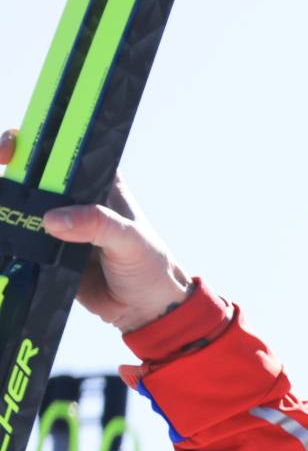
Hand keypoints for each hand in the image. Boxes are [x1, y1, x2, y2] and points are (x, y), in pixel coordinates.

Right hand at [1, 128, 193, 332]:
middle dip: (10, 169)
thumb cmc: (149, 267)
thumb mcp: (131, 241)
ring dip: (4, 202)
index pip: (63, 150)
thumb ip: (98, 225)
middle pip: (32, 172)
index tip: (12, 149)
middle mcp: (74, 198)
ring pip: (20, 203)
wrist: (144, 309)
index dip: (34, 141)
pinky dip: (7, 231)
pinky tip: (2, 230)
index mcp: (99, 183)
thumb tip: (52, 220)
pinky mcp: (45, 249)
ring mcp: (57, 223)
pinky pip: (19, 236)